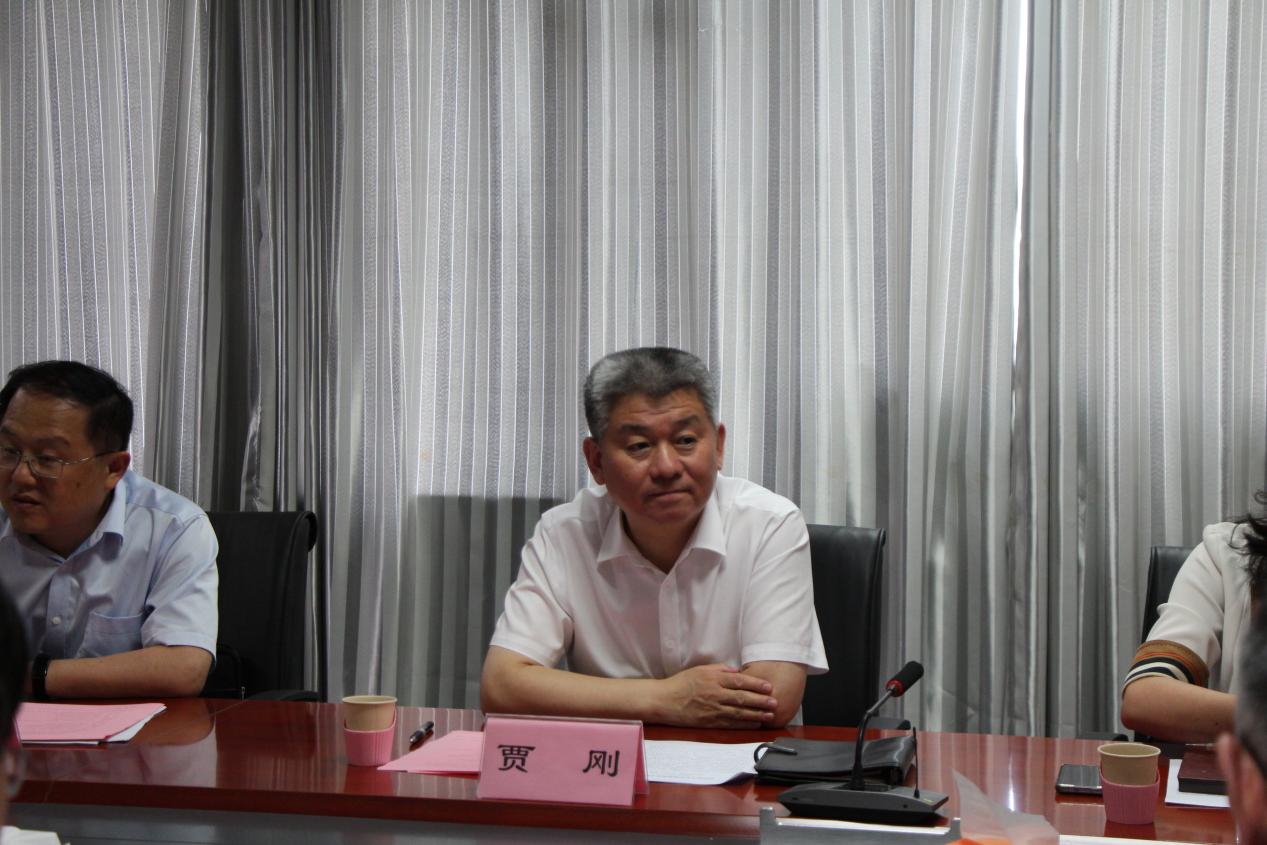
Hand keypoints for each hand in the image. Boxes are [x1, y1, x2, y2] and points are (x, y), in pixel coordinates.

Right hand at [657, 664, 778, 727]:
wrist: (664, 701)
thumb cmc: (682, 683)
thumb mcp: (700, 670)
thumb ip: (720, 669)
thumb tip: (738, 671)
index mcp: (713, 679)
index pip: (739, 681)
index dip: (756, 684)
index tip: (769, 686)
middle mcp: (715, 694)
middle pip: (742, 698)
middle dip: (761, 700)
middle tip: (775, 702)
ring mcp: (713, 710)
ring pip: (739, 713)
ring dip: (756, 714)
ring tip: (770, 715)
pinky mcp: (710, 722)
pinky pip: (730, 724)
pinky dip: (744, 724)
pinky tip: (755, 724)